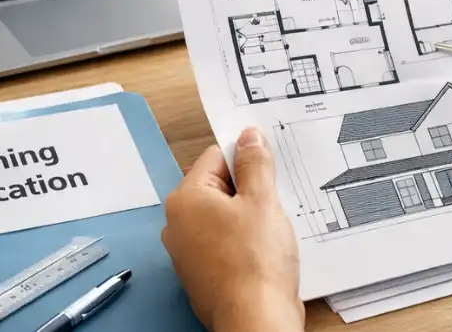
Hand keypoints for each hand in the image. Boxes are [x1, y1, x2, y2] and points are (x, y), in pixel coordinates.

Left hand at [162, 128, 303, 331]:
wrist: (256, 319)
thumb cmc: (255, 262)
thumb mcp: (263, 200)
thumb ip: (255, 164)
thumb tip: (249, 137)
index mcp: (185, 200)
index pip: (216, 157)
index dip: (246, 159)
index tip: (269, 168)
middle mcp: (178, 225)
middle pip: (218, 187)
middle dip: (248, 190)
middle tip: (273, 201)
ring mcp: (188, 253)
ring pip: (223, 217)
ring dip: (248, 217)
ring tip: (270, 230)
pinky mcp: (202, 274)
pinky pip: (224, 243)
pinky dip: (244, 242)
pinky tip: (264, 251)